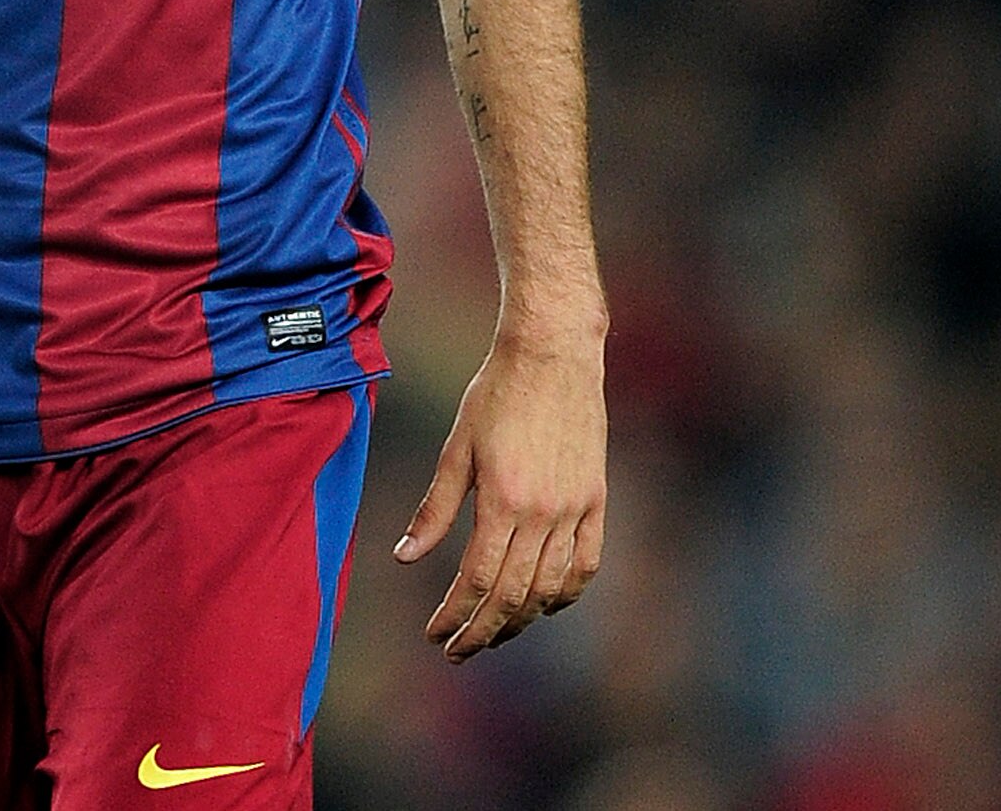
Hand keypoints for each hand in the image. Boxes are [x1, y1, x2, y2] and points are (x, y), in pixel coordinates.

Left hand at [394, 328, 606, 659]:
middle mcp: (543, 511)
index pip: (477, 579)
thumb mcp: (457, 448)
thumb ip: (434, 509)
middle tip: (458, 649)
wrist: (552, 352)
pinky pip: (587, 561)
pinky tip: (547, 604)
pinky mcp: (595, 497)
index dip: (454, 615)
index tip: (435, 633)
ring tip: (494, 632)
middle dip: (482, 631)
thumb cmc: (497, 392)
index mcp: (503, 499)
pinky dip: (567, 591)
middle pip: (513, 595)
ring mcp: (574, 507)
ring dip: (520, 619)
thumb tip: (405, 557)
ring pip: (550, 587)